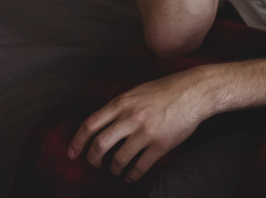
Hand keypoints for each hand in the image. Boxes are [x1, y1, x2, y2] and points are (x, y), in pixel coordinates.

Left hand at [66, 68, 211, 181]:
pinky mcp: (160, 145)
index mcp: (121, 102)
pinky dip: (131, 175)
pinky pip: (139, 167)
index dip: (77, 141)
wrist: (193, 91)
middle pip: (100, 145)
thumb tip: (101, 124)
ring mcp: (146, 132)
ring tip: (115, 170)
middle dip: (93, 159)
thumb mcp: (135, 91)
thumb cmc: (164, 89)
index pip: (90, 124)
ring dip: (113, 169)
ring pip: (118, 159)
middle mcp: (130, 118)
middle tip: (94, 164)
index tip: (72, 153)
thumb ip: (118, 106)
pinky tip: (129, 176)